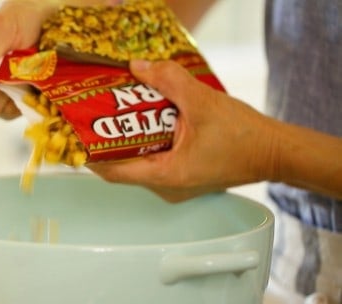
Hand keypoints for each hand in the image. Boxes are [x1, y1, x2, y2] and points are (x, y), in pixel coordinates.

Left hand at [87, 60, 275, 201]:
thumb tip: (138, 67)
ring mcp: (175, 187)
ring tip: (118, 118)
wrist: (275, 152)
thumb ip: (168, 81)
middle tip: (95, 120)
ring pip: (140, 165)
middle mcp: (167, 188)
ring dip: (128, 143)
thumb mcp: (202, 102)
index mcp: (167, 177)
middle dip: (108, 144)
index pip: (114, 172)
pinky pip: (155, 164)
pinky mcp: (184, 180)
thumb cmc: (244, 137)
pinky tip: (147, 124)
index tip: (76, 139)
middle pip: (124, 167)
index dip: (91, 156)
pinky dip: (147, 145)